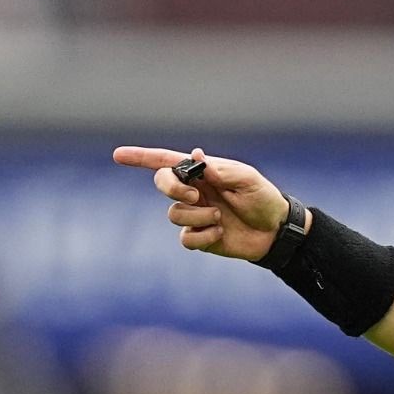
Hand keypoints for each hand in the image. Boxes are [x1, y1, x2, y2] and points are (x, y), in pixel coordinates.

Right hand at [113, 145, 296, 260]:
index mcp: (203, 172)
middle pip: (161, 183)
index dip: (140, 158)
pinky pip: (185, 238)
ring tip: (220, 217)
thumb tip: (196, 156)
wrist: (276, 231)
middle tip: (194, 195)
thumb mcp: (248, 180)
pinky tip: (220, 233)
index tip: (118, 155)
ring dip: (197, 215)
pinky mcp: (199, 236)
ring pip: (174, 213)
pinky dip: (202, 235)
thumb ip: (221, 170)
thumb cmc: (264, 199)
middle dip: (171, 188)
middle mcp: (194, 191)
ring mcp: (194, 214)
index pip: (166, 161)